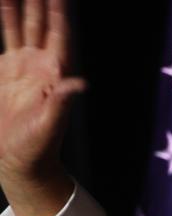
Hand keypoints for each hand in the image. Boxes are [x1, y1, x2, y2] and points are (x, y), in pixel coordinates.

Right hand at [0, 0, 84, 215]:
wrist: (19, 159)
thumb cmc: (39, 146)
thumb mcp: (50, 124)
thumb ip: (62, 102)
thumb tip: (80, 83)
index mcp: (54, 75)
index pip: (58, 37)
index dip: (60, 15)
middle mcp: (40, 67)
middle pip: (40, 26)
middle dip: (40, 2)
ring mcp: (21, 68)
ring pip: (20, 29)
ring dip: (19, 8)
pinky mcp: (3, 73)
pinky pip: (5, 39)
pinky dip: (4, 22)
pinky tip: (3, 6)